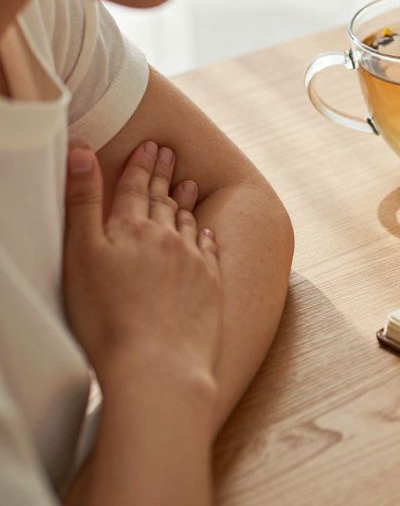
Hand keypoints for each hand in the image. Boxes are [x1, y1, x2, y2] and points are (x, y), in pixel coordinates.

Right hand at [62, 139, 222, 394]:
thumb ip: (83, 202)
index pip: (136, 188)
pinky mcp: (210, 287)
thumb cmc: (107, 314)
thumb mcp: (81, 255)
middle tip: (171, 153)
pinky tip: (205, 231)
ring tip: (189, 185)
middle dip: (164, 175)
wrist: (158, 362)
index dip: (141, 165)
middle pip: (164, 201)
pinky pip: (209, 252)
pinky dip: (205, 236)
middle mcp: (168, 239)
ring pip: (188, 223)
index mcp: (132, 229)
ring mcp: (193, 262)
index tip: (151, 145)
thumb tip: (83, 151)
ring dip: (186, 202)